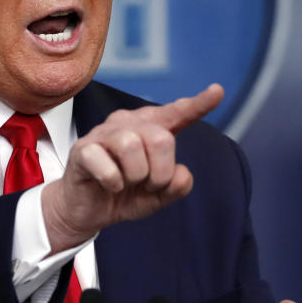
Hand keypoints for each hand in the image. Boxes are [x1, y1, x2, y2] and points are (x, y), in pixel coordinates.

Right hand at [41, 84, 223, 252]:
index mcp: (149, 128)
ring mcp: (102, 134)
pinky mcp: (83, 150)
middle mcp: (127, 123)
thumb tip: (180, 172)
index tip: (218, 91)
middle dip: (160, 172)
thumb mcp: (158, 196)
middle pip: (161, 138)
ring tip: (126, 183)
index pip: (176, 113)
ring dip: (136, 177)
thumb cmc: (124, 194)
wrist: (88, 211)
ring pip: (133, 145)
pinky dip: (114, 183)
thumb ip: (177, 185)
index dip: (198, 104)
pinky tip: (108, 186)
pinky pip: (108, 166)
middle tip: (147, 185)